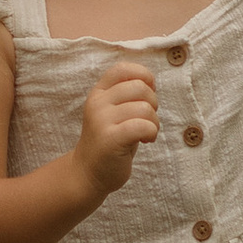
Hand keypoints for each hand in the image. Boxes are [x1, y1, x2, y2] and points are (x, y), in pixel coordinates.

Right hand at [74, 63, 159, 196]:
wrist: (88, 173)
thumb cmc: (109, 140)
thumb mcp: (114, 111)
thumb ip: (127, 94)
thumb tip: (151, 81)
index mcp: (99, 92)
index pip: (123, 69)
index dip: (144, 76)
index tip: (147, 94)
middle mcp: (98, 103)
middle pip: (140, 87)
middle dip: (153, 103)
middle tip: (147, 119)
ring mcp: (102, 121)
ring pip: (145, 108)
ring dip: (154, 122)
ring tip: (146, 133)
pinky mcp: (110, 139)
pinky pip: (143, 126)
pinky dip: (151, 133)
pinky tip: (145, 141)